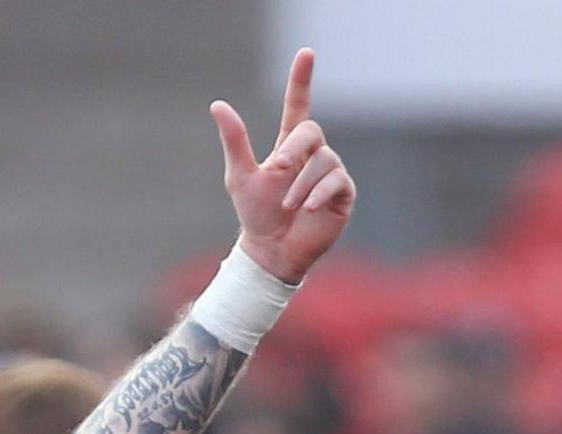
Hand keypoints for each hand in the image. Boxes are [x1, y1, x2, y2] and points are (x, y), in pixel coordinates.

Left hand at [216, 49, 354, 283]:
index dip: (301, 80)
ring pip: (324, 161)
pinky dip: (317, 193)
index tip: (305, 54)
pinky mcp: (343, 193)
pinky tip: (305, 208)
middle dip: (294, 148)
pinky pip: (336, 182)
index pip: (299, 106)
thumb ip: (234, 140)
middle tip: (277, 168)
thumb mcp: (240, 175)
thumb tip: (217, 104)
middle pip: (311, 132)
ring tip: (288, 205)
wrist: (271, 250)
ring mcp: (330, 173)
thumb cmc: (256, 213)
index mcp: (289, 146)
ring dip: (301, 183)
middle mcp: (313, 154)